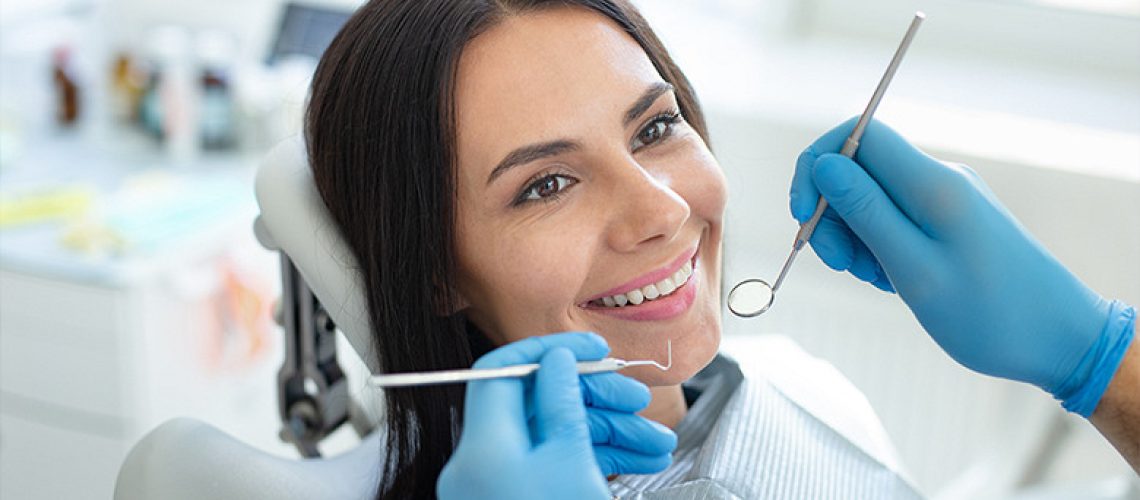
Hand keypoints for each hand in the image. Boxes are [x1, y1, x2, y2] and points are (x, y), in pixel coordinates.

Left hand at [437, 332, 676, 499]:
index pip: (503, 371)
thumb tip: (556, 359)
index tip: (594, 348)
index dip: (551, 350)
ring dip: (607, 433)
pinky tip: (639, 462)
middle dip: (594, 398)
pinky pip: (554, 469)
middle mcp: (482, 466)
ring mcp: (500, 490)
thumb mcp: (572, 463)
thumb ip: (562, 404)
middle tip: (639, 404)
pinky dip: (595, 461)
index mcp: (484, 448)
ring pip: (554, 440)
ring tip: (656, 445)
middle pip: (536, 405)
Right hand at [789, 118, 1135, 415]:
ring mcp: (943, 202)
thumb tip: (824, 164)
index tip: (803, 215)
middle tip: (840, 264)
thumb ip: (866, 211)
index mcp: (932, 185)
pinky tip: (893, 281)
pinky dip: (878, 249)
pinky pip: (893, 222)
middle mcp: (938, 182)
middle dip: (832, 214)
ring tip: (877, 280)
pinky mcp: (946, 223)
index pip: (857, 134)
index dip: (817, 165)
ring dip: (854, 237)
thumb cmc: (991, 313)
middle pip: (857, 169)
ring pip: (870, 200)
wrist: (1058, 340)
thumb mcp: (914, 268)